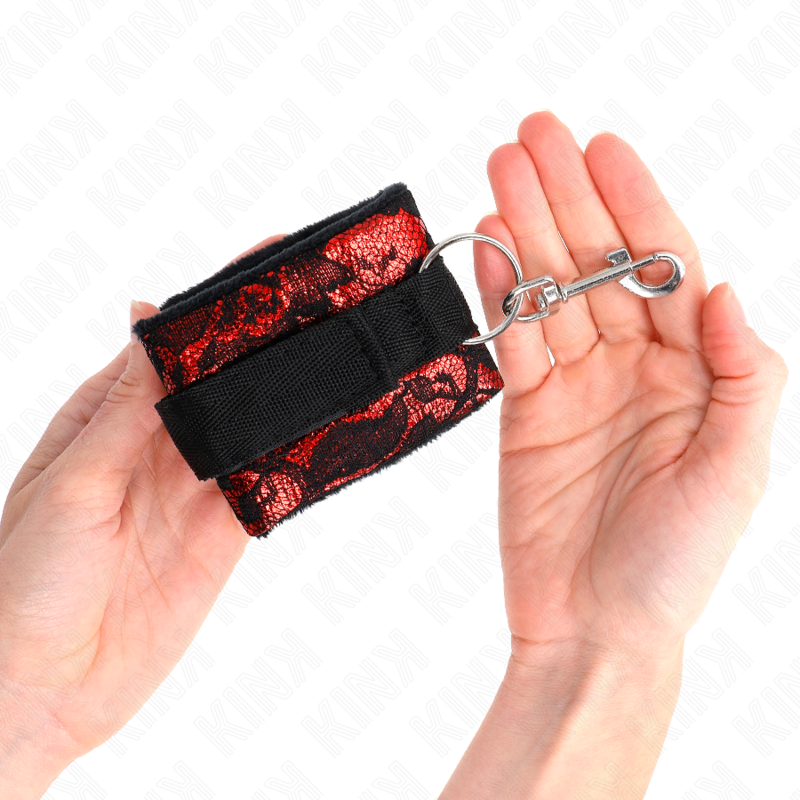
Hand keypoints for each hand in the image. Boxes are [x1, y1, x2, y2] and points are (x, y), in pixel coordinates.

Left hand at [0, 235, 284, 797]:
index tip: (272, 263)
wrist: (38, 691)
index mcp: (107, 415)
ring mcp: (195, 488)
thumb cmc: (23, 584)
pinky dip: (302, 459)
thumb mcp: (72, 482)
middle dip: (272, 339)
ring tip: (343, 350)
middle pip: (226, 378)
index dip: (224, 304)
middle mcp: (156, 445)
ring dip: (293, 392)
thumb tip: (149, 320)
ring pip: (255, 425)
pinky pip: (271, 486)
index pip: (177, 344)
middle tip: (330, 296)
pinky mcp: (224, 534)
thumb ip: (126, 407)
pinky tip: (333, 430)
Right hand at [437, 111, 786, 798]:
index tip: (603, 150)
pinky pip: (513, 339)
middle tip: (533, 135)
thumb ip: (745, 375)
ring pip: (549, 292)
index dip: (636, 205)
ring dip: (526, 232)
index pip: (665, 268)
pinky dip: (498, 294)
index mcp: (697, 372)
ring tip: (501, 171)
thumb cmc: (674, 562)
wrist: (594, 629)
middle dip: (568, 198)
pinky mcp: (527, 409)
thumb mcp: (735, 471)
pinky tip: (487, 245)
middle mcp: (637, 367)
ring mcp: (578, 384)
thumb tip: (730, 290)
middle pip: (599, 266)